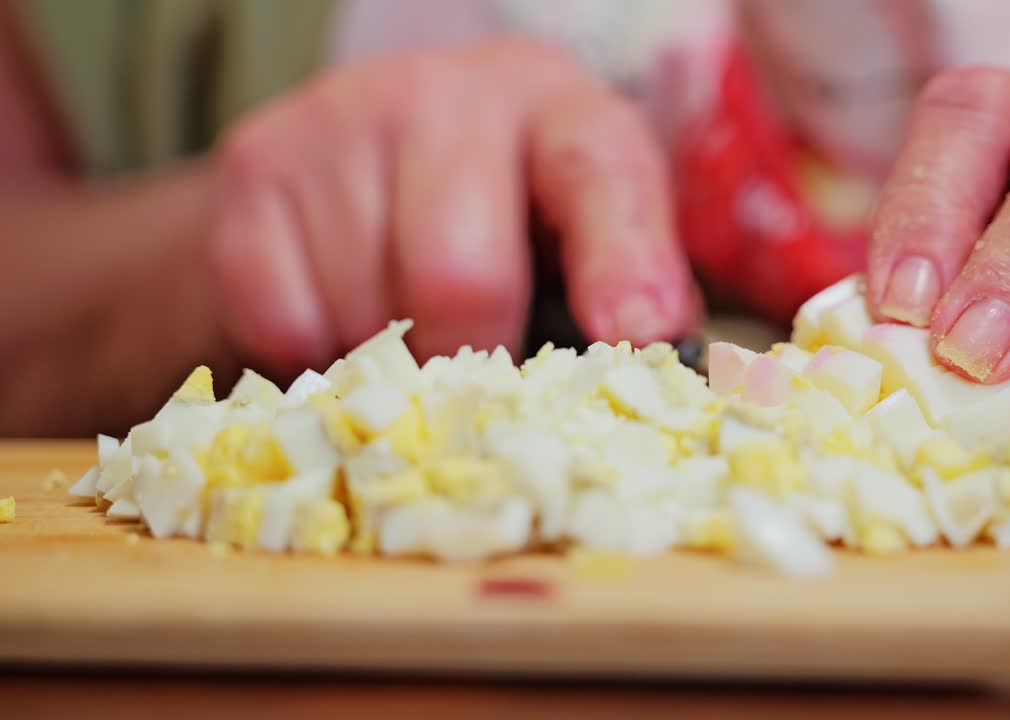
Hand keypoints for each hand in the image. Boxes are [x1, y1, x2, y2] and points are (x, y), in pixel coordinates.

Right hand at [209, 39, 699, 373]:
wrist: (356, 167)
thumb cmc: (504, 222)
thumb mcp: (583, 241)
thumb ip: (632, 300)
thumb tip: (670, 384)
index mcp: (562, 114)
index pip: (601, 173)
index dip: (622, 264)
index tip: (632, 338)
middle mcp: (449, 93)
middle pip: (459, 271)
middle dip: (472, 355)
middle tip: (476, 375)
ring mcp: (339, 119)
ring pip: (364, 310)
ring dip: (391, 361)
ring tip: (408, 328)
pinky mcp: (254, 165)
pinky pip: (283, 320)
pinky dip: (316, 352)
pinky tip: (341, 311)